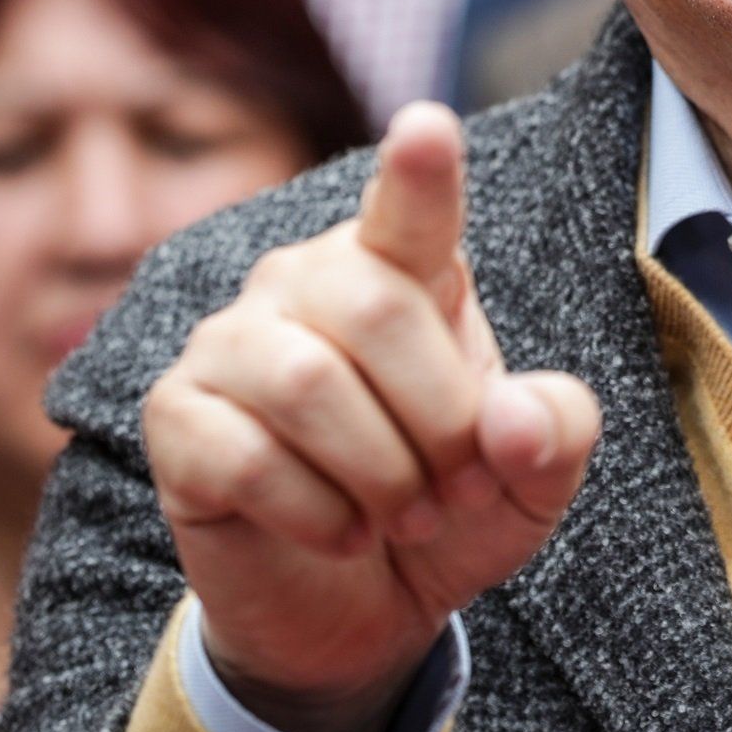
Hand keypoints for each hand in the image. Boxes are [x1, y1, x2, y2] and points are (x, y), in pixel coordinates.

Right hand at [143, 103, 600, 731]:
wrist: (360, 603)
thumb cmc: (450, 507)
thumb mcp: (532, 477)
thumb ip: (554, 433)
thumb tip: (507, 422)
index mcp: (404, 267)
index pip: (412, 209)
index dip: (419, 172)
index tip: (427, 127)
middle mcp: (308, 280)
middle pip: (378, 312)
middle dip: (440, 421)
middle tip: (462, 491)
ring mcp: (231, 341)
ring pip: (310, 384)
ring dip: (382, 474)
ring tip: (406, 517)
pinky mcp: (177, 415)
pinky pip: (247, 456)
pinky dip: (317, 513)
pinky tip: (344, 533)